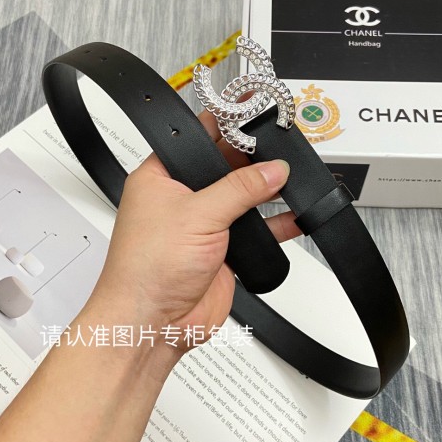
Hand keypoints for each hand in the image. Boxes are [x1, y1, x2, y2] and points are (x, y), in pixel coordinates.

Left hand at [91, 111, 300, 353]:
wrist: (152, 324)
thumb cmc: (147, 270)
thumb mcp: (197, 215)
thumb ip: (239, 189)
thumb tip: (272, 170)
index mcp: (162, 178)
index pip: (198, 139)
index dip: (226, 126)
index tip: (254, 116)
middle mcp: (183, 199)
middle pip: (225, 167)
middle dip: (254, 160)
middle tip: (281, 150)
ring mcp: (204, 225)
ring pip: (243, 199)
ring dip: (267, 191)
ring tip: (292, 179)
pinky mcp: (223, 250)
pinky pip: (255, 230)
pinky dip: (275, 225)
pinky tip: (294, 218)